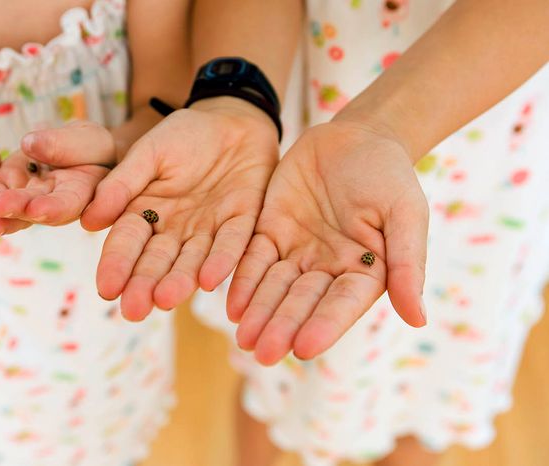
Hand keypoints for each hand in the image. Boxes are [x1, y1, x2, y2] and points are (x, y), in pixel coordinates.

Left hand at [0, 121, 114, 236]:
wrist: (77, 153)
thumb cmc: (90, 147)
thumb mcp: (89, 139)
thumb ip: (65, 144)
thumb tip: (29, 144)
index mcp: (81, 192)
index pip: (68, 202)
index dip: (53, 208)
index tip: (36, 209)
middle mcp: (54, 203)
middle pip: (36, 210)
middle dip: (17, 211)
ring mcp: (30, 198)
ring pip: (15, 210)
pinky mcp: (10, 188)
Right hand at [82, 97, 279, 320]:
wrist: (233, 119)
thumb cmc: (185, 135)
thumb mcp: (148, 151)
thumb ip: (123, 183)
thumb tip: (90, 221)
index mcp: (144, 213)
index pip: (126, 243)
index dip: (116, 266)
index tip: (107, 289)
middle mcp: (173, 230)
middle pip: (156, 262)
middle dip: (144, 286)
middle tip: (134, 311)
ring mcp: (207, 230)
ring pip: (191, 261)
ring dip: (179, 282)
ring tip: (166, 301)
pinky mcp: (242, 223)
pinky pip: (231, 244)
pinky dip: (221, 261)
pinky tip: (210, 280)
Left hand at [227, 120, 428, 365]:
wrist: (355, 135)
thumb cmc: (389, 174)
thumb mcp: (406, 213)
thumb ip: (408, 264)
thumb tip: (419, 320)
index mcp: (365, 273)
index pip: (342, 305)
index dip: (324, 326)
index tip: (303, 348)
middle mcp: (328, 270)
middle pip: (302, 303)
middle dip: (282, 326)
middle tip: (262, 353)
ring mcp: (297, 253)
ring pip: (273, 288)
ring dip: (258, 313)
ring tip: (242, 338)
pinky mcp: (270, 232)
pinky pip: (253, 260)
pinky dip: (242, 281)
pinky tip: (230, 303)